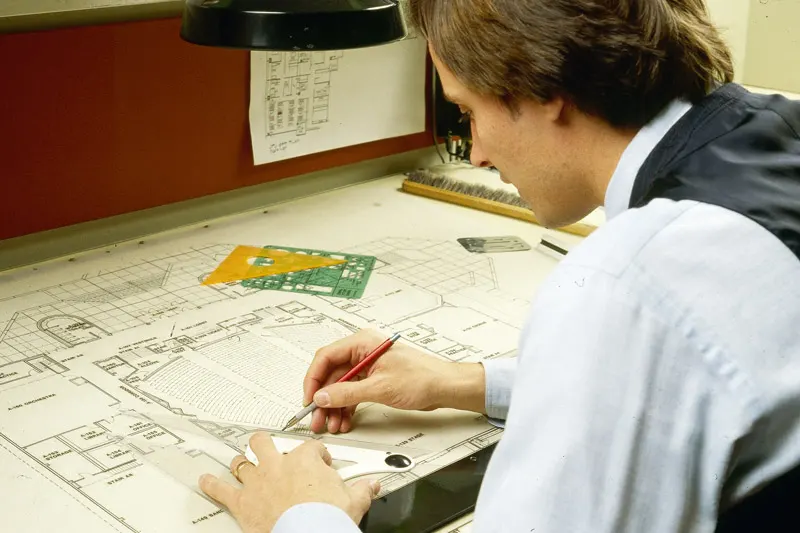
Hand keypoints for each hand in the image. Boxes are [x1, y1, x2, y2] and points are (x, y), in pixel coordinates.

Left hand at [199, 432, 378, 531]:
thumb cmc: (326, 518)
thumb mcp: (353, 501)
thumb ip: (362, 490)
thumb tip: (372, 486)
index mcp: (305, 460)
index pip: (311, 448)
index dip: (317, 456)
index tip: (321, 465)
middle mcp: (278, 465)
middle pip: (265, 443)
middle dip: (266, 443)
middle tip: (269, 446)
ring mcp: (258, 482)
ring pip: (242, 462)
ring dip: (240, 462)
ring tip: (238, 460)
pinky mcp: (243, 502)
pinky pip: (222, 490)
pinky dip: (212, 485)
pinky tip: (205, 481)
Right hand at [303, 329, 486, 433]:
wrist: (445, 387)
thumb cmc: (423, 378)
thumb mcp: (380, 387)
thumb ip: (348, 393)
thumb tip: (323, 397)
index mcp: (363, 343)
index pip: (326, 357)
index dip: (314, 379)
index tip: (309, 398)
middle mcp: (363, 352)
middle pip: (332, 374)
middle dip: (324, 398)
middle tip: (317, 417)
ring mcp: (369, 367)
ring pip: (341, 387)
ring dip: (335, 406)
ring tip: (331, 424)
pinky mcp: (375, 380)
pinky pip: (352, 393)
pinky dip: (347, 407)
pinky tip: (344, 421)